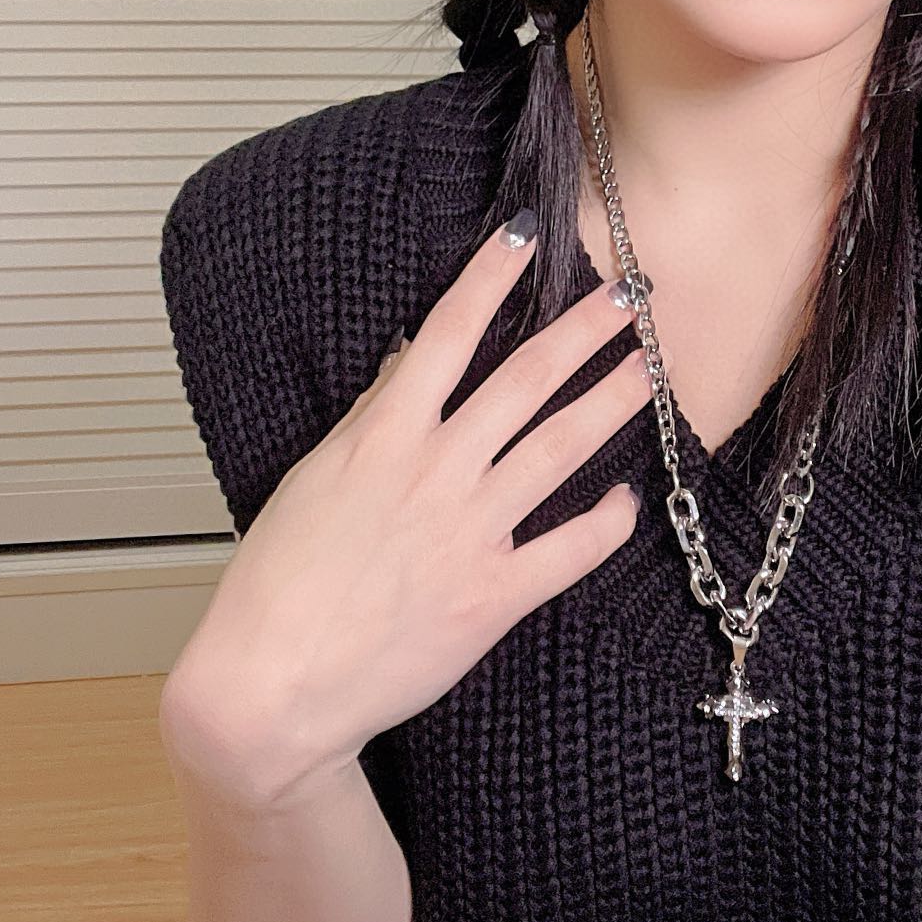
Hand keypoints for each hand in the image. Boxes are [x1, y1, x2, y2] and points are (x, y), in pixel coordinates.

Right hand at [159, 213, 650, 804]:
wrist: (271, 689)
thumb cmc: (278, 585)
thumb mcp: (314, 478)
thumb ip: (371, 418)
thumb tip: (409, 363)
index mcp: (384, 437)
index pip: (447, 333)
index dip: (489, 277)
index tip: (527, 232)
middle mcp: (435, 473)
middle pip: (525, 380)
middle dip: (583, 330)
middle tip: (631, 295)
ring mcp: (470, 533)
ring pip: (559, 448)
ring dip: (611, 401)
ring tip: (650, 366)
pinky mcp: (492, 597)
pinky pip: (568, 552)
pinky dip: (606, 524)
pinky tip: (629, 500)